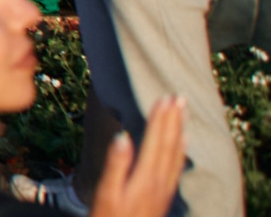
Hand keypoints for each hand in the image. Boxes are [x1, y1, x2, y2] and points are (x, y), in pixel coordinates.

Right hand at [88, 95, 184, 216]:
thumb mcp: (106, 194)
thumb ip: (116, 165)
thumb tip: (123, 137)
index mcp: (145, 177)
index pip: (156, 142)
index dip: (160, 119)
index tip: (165, 98)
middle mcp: (159, 181)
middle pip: (170, 145)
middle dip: (174, 120)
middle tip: (179, 96)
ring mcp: (163, 188)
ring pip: (176, 154)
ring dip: (180, 130)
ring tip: (183, 111)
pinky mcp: (164, 193)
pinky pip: (177, 166)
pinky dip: (181, 149)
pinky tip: (183, 141)